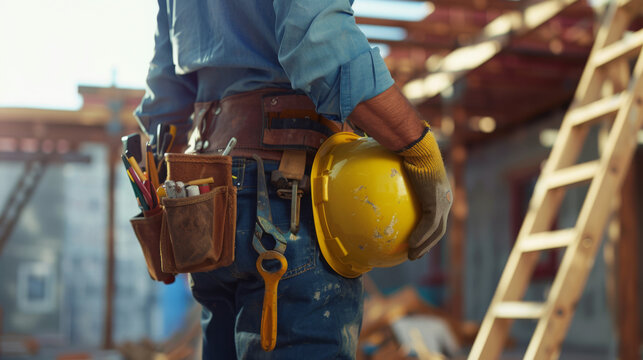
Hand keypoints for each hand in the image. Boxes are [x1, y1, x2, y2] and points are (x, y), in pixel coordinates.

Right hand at [399, 127, 451, 259]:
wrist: (417, 146)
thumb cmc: (406, 151)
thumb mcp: (400, 166)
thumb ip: (391, 176)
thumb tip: (371, 176)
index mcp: (439, 191)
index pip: (437, 216)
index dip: (429, 231)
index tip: (417, 240)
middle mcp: (445, 198)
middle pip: (439, 228)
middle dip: (428, 244)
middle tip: (415, 253)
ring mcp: (443, 202)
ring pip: (436, 232)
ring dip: (424, 246)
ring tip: (412, 256)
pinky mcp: (436, 204)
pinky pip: (428, 227)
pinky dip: (420, 238)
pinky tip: (410, 247)